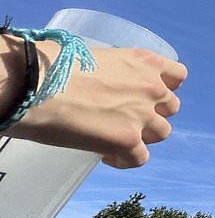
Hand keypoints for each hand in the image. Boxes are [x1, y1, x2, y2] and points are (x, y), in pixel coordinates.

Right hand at [8, 42, 186, 168]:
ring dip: (142, 136)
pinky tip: (106, 155)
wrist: (34, 84)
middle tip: (125, 117)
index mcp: (144, 62)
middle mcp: (151, 87)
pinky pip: (140, 158)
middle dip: (152, 113)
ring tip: (116, 136)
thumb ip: (113, 73)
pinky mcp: (128, 141)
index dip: (166, 87)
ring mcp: (142, 115)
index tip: (148, 94)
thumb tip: (102, 87)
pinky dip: (125, 159)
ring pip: (162, 133)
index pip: (177, 75)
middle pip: (171, 107)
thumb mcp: (95, 58)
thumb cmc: (51, 65)